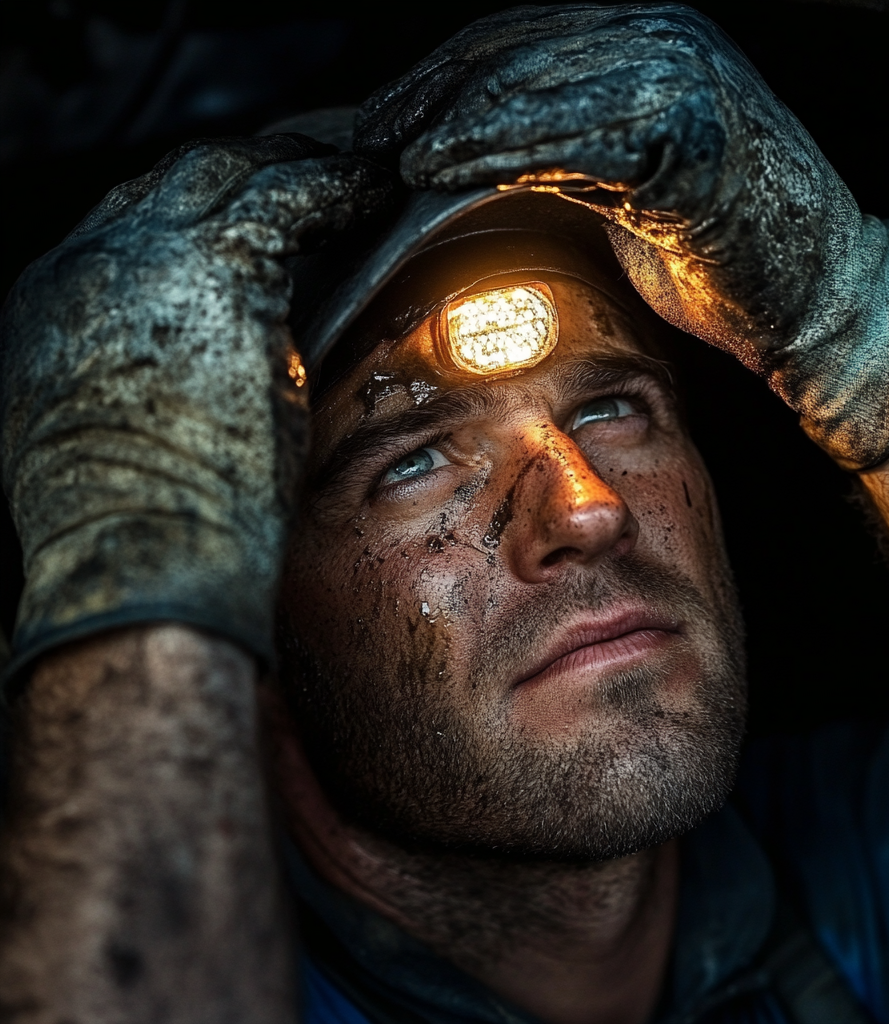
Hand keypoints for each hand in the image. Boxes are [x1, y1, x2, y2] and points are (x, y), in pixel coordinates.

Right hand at [0, 134, 395, 678]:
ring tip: (356, 168)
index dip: (201, 213)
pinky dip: (335, 186)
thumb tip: (215, 373)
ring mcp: (141, 256)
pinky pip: (289, 195)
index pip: (133, 227)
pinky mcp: (211, 267)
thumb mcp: (133, 441)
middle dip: (252, 170)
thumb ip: (160, 381)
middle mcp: (85, 266)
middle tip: (316, 168)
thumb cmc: (146, 537)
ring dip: (300, 164)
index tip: (258, 217)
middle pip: (179, 183)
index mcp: (58, 310)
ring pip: (232, 170)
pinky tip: (373, 188)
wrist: (139, 565)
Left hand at [355, 3, 888, 469]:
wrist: (820, 300)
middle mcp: (664, 43)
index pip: (520, 43)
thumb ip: (562, 163)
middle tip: (363, 135)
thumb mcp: (627, 192)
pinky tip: (438, 168)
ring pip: (535, 85)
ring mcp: (682, 83)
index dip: (442, 78)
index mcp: (649, 47)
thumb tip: (472, 175)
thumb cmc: (721, 259)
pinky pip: (571, 138)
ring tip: (385, 151)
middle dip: (430, 92)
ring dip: (449, 117)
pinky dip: (497, 149)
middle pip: (515, 50)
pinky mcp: (690, 139)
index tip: (381, 121)